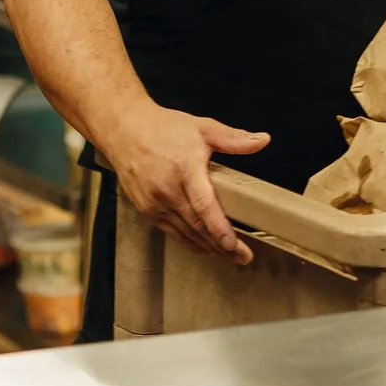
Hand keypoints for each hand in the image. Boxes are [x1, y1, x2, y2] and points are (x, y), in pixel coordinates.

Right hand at [100, 104, 270, 264]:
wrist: (124, 130)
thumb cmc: (163, 128)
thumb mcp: (202, 128)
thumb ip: (233, 139)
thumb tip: (262, 141)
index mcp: (185, 168)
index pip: (203, 204)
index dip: (219, 228)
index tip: (233, 244)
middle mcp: (167, 189)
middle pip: (197, 225)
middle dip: (222, 246)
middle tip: (243, 257)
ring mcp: (154, 201)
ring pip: (184, 232)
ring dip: (207, 247)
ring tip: (228, 256)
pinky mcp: (146, 209)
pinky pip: (170, 231)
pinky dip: (188, 242)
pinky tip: (203, 248)